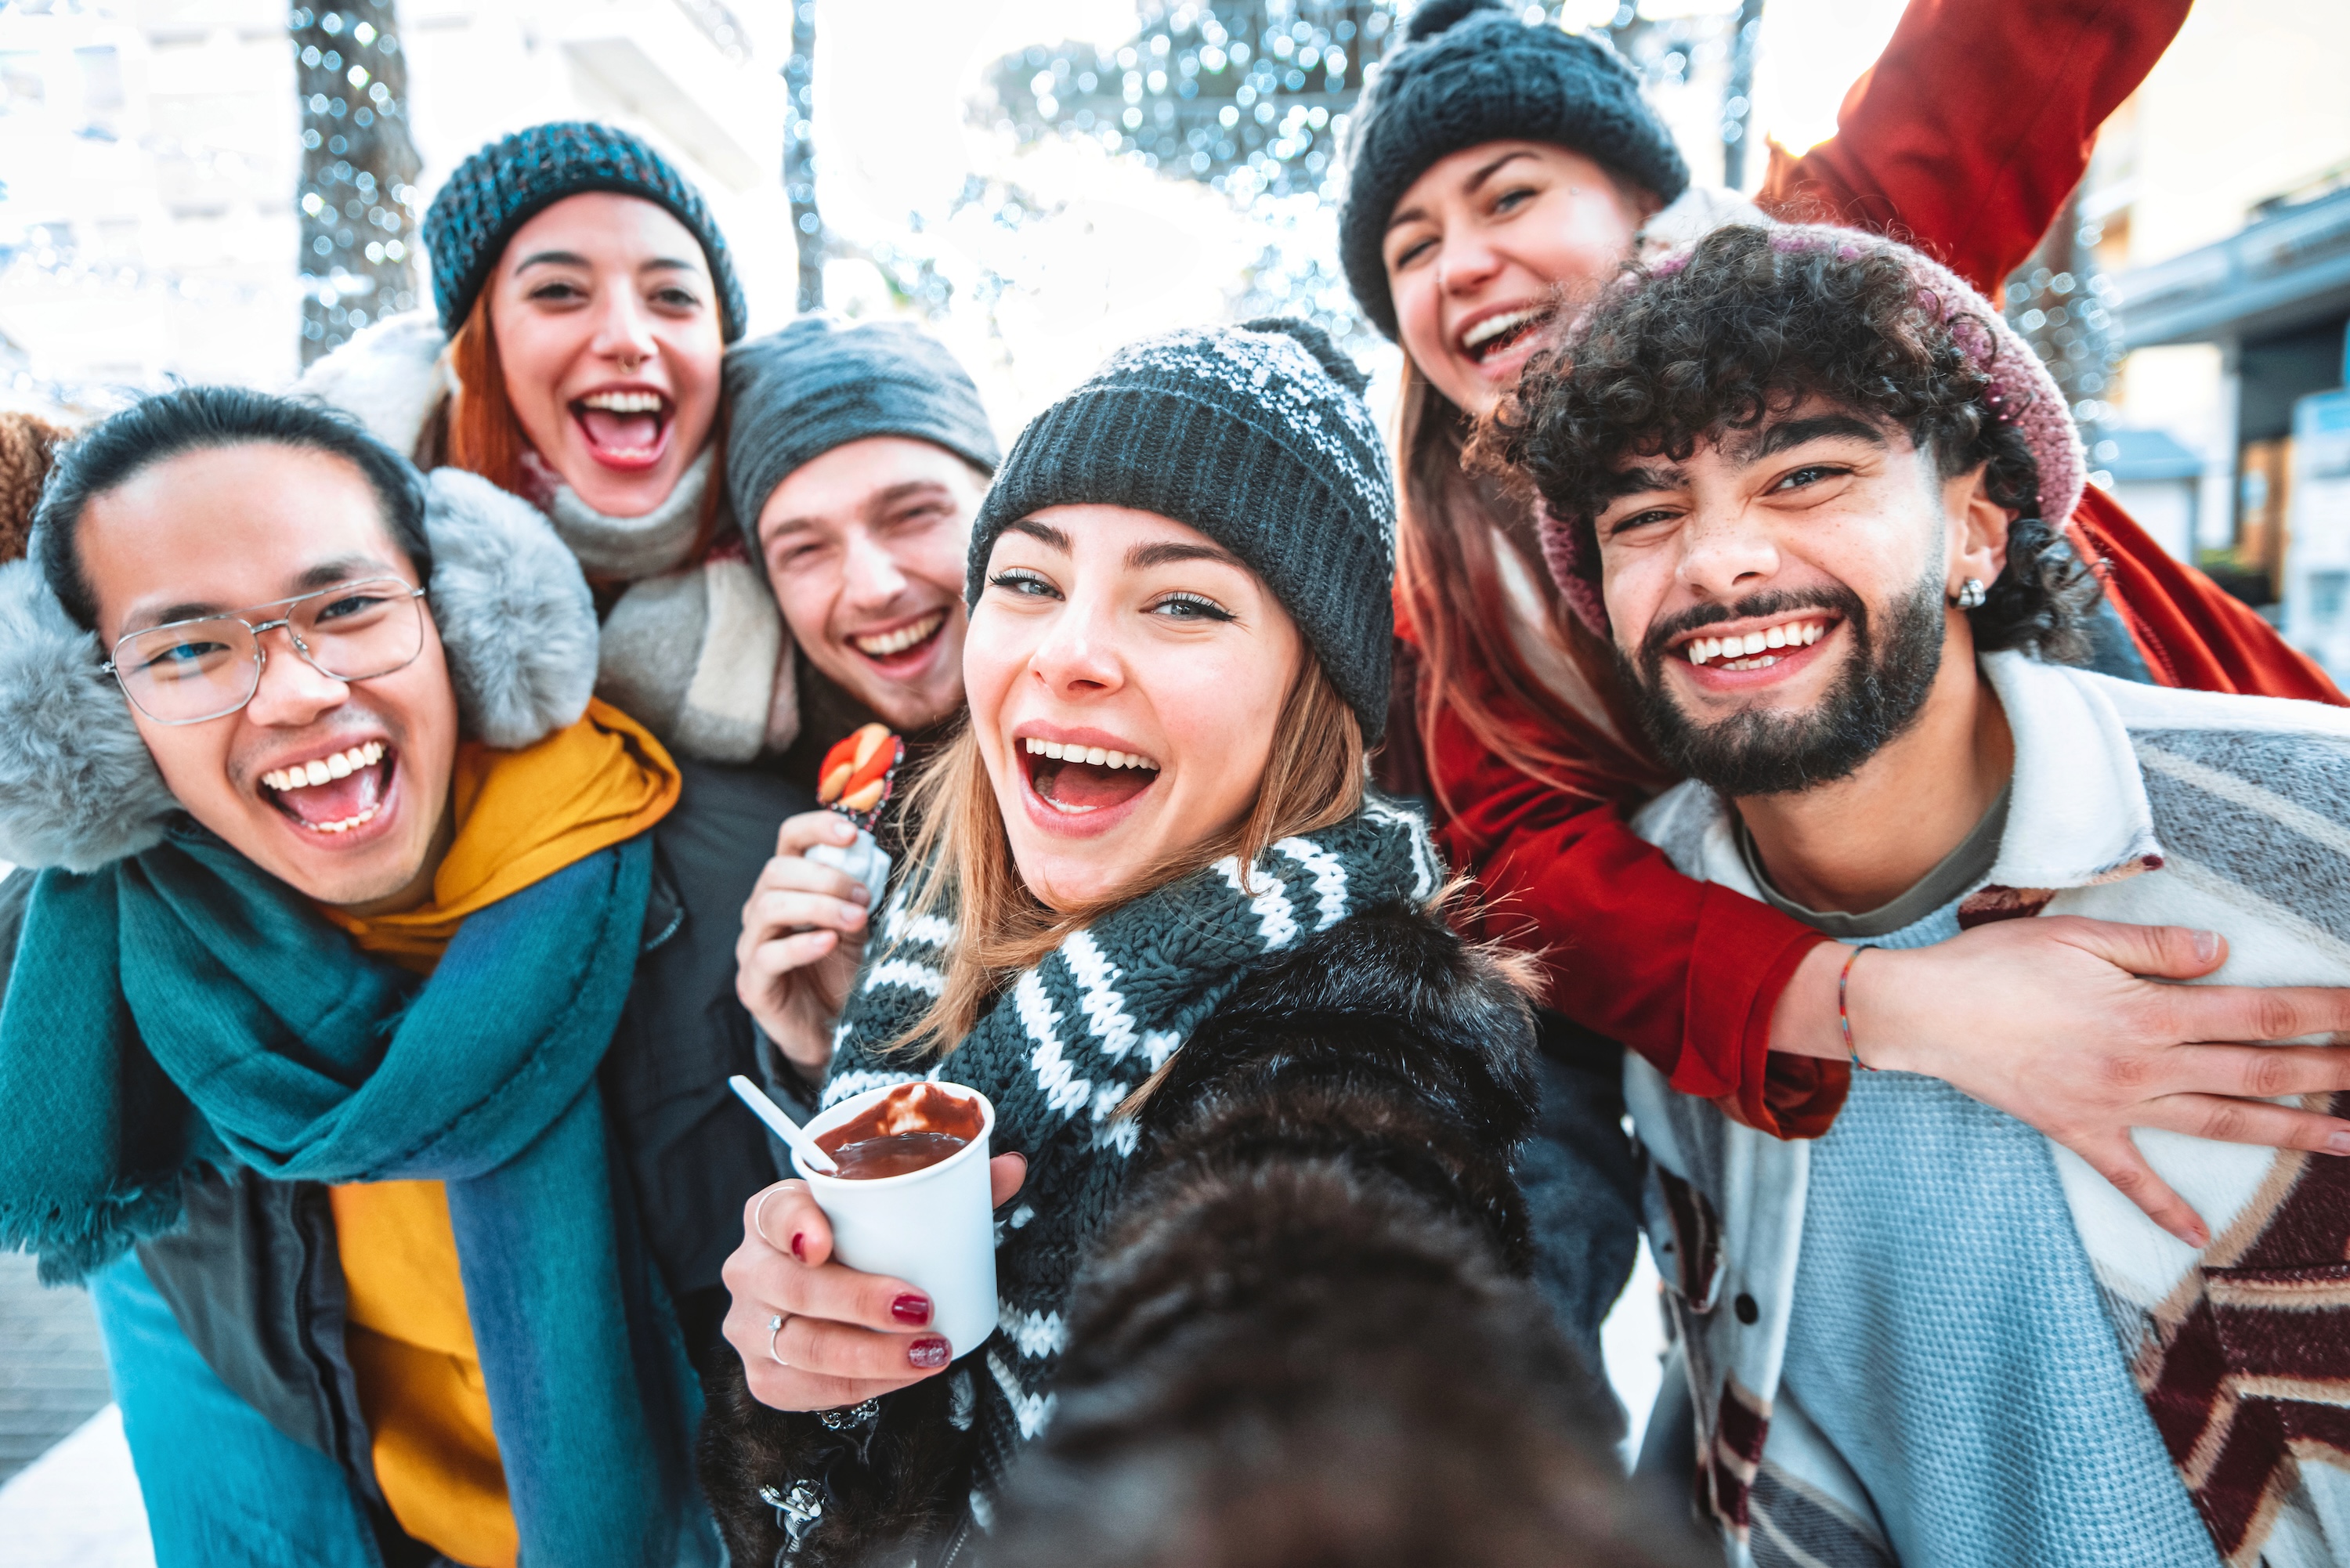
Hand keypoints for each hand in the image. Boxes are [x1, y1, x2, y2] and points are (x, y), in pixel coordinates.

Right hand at [722, 1154, 1027, 1410]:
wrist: (827, 1301)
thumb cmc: (863, 1243)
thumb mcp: (895, 1211)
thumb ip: (952, 1186)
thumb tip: (1014, 1167)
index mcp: (771, 1213)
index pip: (774, 1212)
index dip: (794, 1224)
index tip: (823, 1242)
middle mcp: (749, 1269)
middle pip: (796, 1288)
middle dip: (860, 1302)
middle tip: (923, 1307)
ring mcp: (748, 1327)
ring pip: (803, 1346)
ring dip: (872, 1354)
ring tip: (931, 1351)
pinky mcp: (763, 1377)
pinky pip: (807, 1389)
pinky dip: (861, 1386)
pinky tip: (905, 1377)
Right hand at [736, 812, 872, 1081]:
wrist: (835, 1032)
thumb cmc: (843, 973)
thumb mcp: (857, 926)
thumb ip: (856, 894)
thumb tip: (868, 859)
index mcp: (786, 888)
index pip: (788, 841)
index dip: (815, 828)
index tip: (851, 833)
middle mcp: (761, 911)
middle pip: (776, 871)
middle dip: (825, 878)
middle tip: (864, 898)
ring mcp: (752, 947)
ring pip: (769, 907)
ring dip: (819, 907)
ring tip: (856, 919)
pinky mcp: (752, 984)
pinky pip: (768, 956)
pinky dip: (801, 945)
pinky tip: (829, 943)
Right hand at [1779, 918, 2349, 1246]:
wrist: (1924, 1014)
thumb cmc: (1995, 964)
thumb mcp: (2077, 935)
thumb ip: (2156, 949)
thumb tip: (2223, 956)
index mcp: (2148, 1012)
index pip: (2259, 1013)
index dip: (2324, 1012)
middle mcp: (2143, 1066)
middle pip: (2257, 1072)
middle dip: (2331, 1074)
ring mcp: (2114, 1106)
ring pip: (2218, 1123)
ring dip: (2289, 1134)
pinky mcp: (2078, 1131)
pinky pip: (2130, 1175)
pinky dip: (2164, 1207)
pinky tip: (2198, 1236)